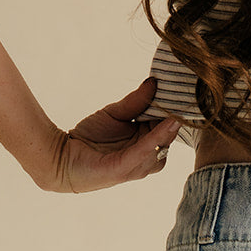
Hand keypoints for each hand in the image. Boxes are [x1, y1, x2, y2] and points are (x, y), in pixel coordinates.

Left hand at [40, 77, 181, 192]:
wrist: (61, 158)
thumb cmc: (89, 139)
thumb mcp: (114, 113)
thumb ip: (135, 101)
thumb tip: (154, 82)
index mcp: (145, 144)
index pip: (167, 126)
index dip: (175, 110)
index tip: (185, 90)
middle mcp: (145, 157)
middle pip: (169, 138)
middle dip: (178, 119)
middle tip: (189, 96)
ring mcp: (136, 166)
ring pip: (161, 146)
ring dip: (171, 129)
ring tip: (180, 109)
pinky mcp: (124, 169)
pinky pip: (144, 152)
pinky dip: (157, 137)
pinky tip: (168, 122)